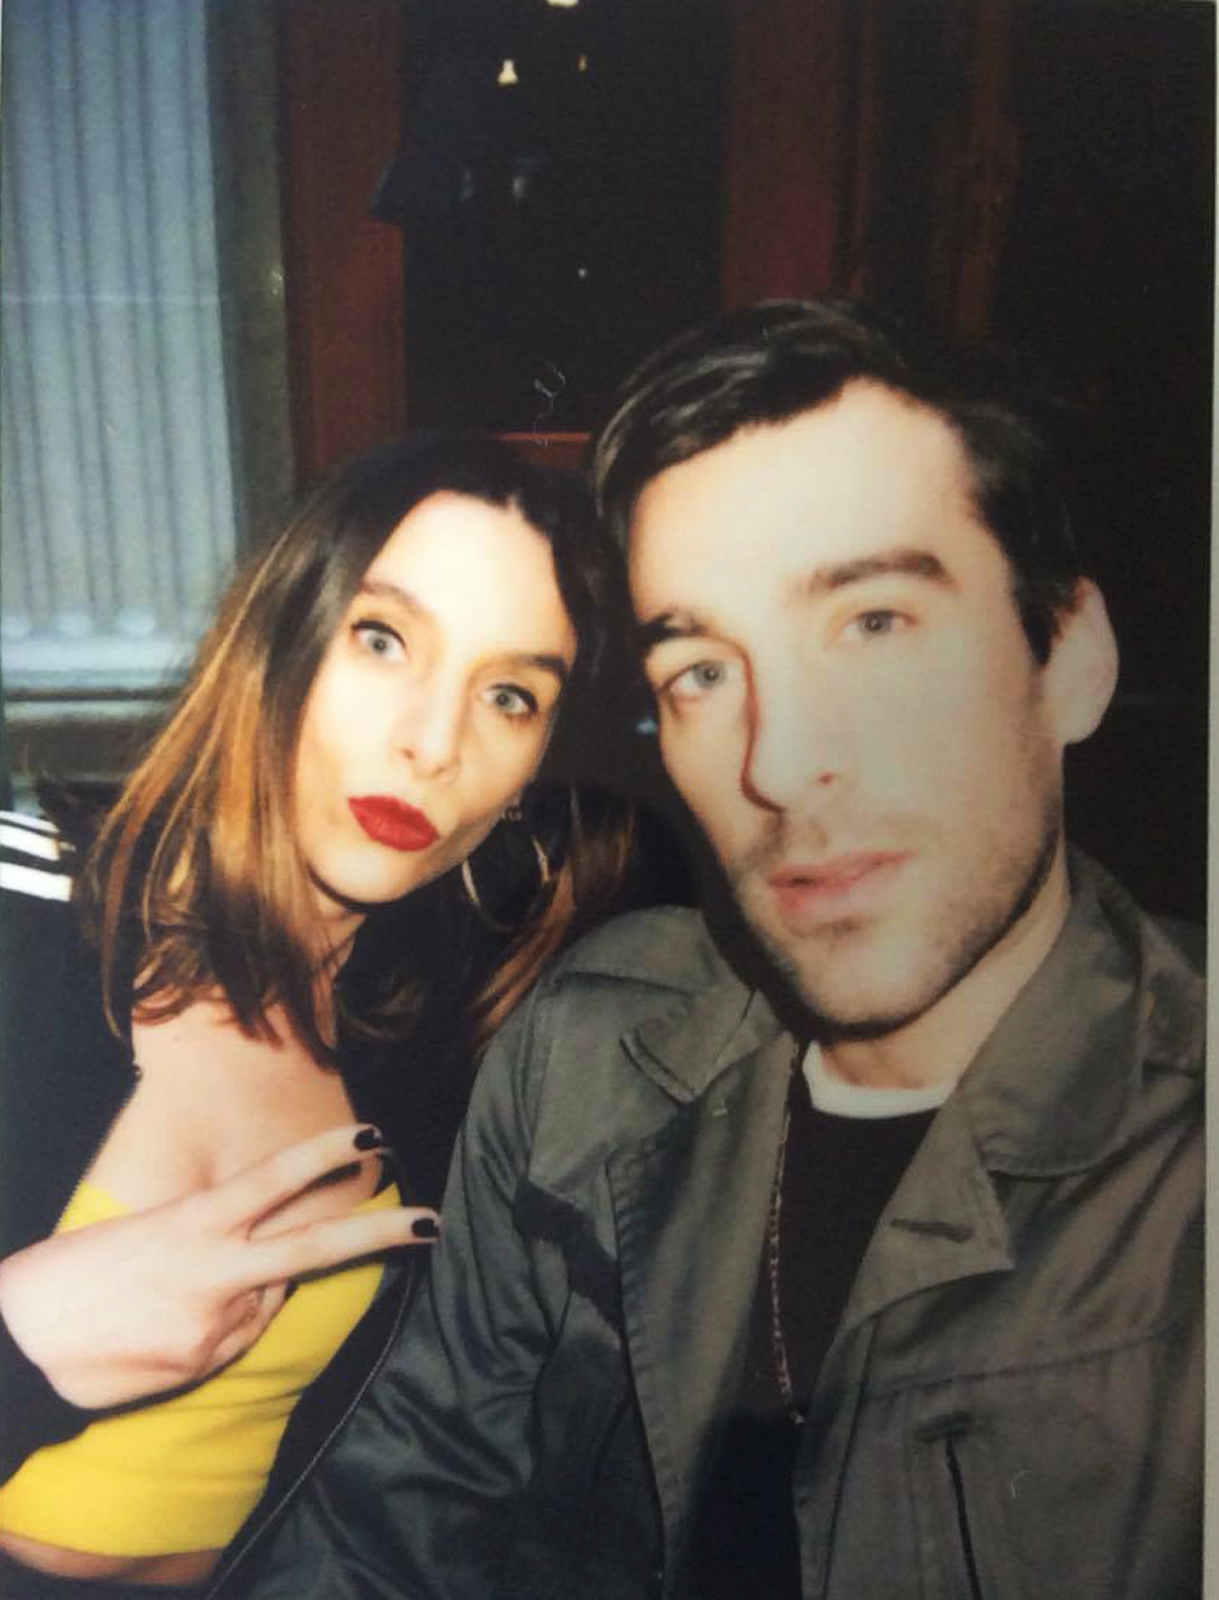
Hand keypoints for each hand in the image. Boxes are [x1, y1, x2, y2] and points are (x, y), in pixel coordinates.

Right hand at [0, 1123, 438, 1409]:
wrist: (16, 1349)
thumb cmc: (65, 1277)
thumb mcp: (138, 1233)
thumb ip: (203, 1233)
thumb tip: (249, 1248)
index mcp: (193, 1223)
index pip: (274, 1181)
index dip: (326, 1157)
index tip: (373, 1138)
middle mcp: (215, 1271)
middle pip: (314, 1247)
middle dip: (380, 1233)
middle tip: (433, 1223)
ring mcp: (214, 1323)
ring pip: (268, 1298)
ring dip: (253, 1289)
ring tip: (177, 1291)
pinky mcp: (203, 1363)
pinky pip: (238, 1335)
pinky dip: (226, 1325)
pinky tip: (173, 1325)